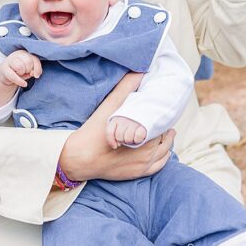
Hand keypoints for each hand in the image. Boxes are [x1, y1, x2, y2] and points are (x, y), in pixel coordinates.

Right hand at [0, 50, 41, 87]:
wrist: (5, 75)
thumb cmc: (19, 71)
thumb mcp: (29, 70)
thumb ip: (34, 69)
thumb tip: (34, 73)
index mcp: (25, 53)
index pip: (35, 59)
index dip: (37, 68)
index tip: (36, 75)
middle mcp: (17, 54)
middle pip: (28, 62)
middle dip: (29, 70)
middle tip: (25, 73)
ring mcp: (9, 60)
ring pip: (20, 67)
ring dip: (22, 73)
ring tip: (20, 74)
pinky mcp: (3, 68)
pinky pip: (13, 75)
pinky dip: (20, 81)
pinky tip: (24, 84)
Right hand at [58, 72, 174, 181]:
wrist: (78, 159)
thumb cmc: (94, 132)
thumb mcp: (109, 107)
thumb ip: (125, 88)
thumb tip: (139, 71)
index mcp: (143, 135)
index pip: (163, 124)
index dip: (163, 116)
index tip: (161, 109)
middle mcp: (147, 152)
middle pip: (166, 137)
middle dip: (164, 127)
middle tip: (161, 118)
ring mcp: (143, 165)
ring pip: (165, 151)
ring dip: (167, 140)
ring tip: (164, 131)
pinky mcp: (137, 174)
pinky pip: (159, 166)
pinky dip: (164, 156)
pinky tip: (163, 150)